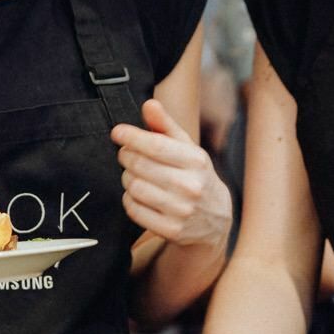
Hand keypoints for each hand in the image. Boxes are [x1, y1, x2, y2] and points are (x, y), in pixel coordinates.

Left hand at [112, 99, 232, 251]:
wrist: (215, 219)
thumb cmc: (196, 176)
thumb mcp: (188, 149)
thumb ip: (166, 125)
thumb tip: (149, 104)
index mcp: (196, 161)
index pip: (156, 145)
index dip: (132, 137)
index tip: (117, 132)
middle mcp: (191, 186)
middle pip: (140, 166)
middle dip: (126, 157)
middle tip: (125, 154)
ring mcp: (181, 210)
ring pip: (134, 187)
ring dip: (127, 178)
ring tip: (133, 174)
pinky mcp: (171, 230)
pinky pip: (134, 209)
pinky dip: (129, 199)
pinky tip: (138, 195)